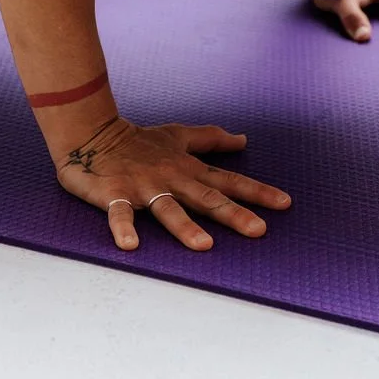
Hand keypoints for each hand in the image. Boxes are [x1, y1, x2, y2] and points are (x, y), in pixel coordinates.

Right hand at [55, 116, 291, 251]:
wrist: (93, 132)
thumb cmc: (138, 140)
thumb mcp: (178, 135)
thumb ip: (211, 139)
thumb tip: (243, 139)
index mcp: (188, 169)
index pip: (229, 181)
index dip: (258, 192)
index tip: (285, 204)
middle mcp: (171, 179)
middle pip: (207, 198)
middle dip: (234, 214)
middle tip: (259, 230)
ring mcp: (144, 187)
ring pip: (168, 209)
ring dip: (185, 227)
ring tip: (204, 246)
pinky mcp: (115, 194)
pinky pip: (120, 214)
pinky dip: (124, 229)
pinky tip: (130, 245)